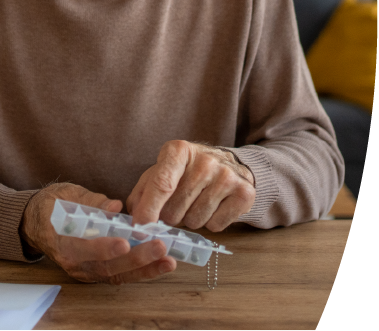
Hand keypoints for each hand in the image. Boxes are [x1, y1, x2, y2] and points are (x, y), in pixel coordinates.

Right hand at [20, 183, 176, 283]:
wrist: (39, 221)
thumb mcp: (67, 195)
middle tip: (158, 246)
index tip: (124, 241)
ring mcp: (87, 271)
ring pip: (118, 275)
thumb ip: (91, 202)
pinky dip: (142, 271)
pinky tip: (162, 264)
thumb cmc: (54, 205)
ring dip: (145, 268)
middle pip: (107, 266)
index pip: (84, 249)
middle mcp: (75, 263)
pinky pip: (121, 275)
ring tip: (168, 261)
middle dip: (136, 258)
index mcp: (63, 242)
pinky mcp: (98, 272)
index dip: (104, 247)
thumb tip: (114, 206)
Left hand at [126, 140, 254, 231]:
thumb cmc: (186, 171)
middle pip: (175, 209)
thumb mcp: (161, 171)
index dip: (148, 210)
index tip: (139, 228)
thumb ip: (142, 193)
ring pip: (195, 221)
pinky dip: (211, 223)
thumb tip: (134, 218)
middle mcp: (204, 160)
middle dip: (170, 217)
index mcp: (178, 150)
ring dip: (191, 220)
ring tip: (197, 202)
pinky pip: (216, 226)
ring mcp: (227, 175)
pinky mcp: (244, 192)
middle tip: (178, 204)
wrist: (229, 165)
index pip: (161, 184)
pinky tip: (214, 206)